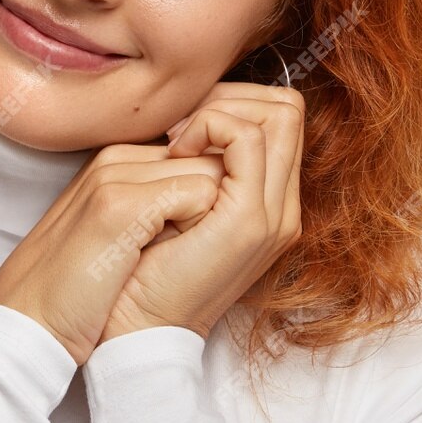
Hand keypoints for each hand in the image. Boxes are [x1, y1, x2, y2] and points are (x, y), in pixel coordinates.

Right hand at [0, 141, 229, 364]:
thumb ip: (151, 204)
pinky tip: (168, 259)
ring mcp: (113, 178)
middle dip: (214, 202)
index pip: (193, 153)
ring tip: (169, 256)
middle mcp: (113, 161)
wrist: (30, 323)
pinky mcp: (120, 206)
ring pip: (210, 172)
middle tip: (178, 251)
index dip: (204, 198)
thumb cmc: (77, 292)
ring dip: (208, 217)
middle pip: (207, 157)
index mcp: (113, 164)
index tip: (178, 241)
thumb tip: (206, 200)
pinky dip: (199, 229)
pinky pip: (199, 195)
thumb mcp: (115, 235)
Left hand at [99, 81, 304, 345]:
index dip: (231, 102)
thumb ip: (194, 168)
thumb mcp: (174, 206)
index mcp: (267, 203)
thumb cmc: (140, 267)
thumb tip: (183, 120)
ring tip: (177, 141)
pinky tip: (176, 151)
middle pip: (287, 109)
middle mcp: (281, 207)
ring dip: (221, 109)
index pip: (278, 118)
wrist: (134, 326)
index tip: (181, 125)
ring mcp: (273, 214)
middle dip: (230, 96)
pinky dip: (211, 126)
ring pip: (280, 114)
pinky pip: (248, 139)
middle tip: (179, 126)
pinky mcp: (250, 219)